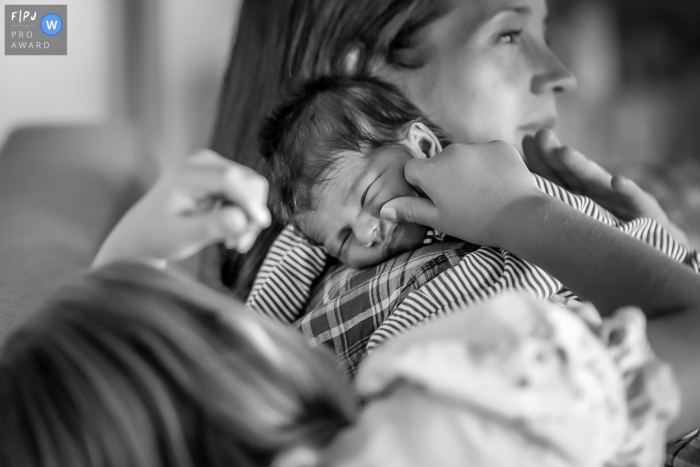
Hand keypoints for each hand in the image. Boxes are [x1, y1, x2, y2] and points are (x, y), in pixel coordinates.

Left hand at [93, 149, 270, 268]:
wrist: (144, 234)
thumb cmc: (157, 236)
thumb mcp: (182, 237)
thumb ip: (211, 227)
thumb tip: (241, 219)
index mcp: (188, 172)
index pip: (232, 180)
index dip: (250, 201)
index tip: (260, 226)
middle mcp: (204, 162)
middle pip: (249, 181)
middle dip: (251, 214)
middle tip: (238, 244)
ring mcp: (214, 167)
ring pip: (253, 189)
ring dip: (249, 218)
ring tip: (234, 243)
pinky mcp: (221, 178)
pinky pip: (247, 194)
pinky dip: (245, 216)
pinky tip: (232, 235)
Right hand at [379, 142, 542, 246]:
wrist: (519, 216)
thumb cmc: (475, 222)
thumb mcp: (439, 220)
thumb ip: (409, 211)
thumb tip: (383, 209)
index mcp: (431, 171)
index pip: (412, 170)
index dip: (420, 186)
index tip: (435, 199)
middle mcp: (450, 151)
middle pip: (439, 162)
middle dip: (445, 176)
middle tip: (463, 200)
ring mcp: (476, 146)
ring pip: (464, 156)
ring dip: (467, 169)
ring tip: (483, 193)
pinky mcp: (499, 146)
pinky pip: (487, 153)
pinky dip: (489, 164)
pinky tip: (498, 183)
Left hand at [523, 129, 688, 244]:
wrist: (650, 246)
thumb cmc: (606, 230)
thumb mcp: (575, 219)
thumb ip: (549, 206)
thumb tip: (511, 202)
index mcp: (575, 193)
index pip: (554, 173)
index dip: (541, 158)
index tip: (526, 140)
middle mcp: (594, 191)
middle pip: (571, 170)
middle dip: (555, 153)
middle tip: (541, 135)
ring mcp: (617, 199)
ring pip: (596, 180)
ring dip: (580, 166)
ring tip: (564, 152)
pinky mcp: (643, 211)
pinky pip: (634, 200)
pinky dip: (627, 190)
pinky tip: (618, 182)